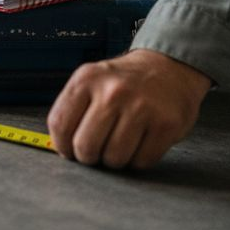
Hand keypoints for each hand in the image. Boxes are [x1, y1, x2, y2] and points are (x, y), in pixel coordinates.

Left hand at [47, 49, 210, 169]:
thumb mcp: (91, 81)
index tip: (69, 151)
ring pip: (114, 158)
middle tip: (96, 151)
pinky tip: (139, 144)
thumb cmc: (123, 82)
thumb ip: (72, 109)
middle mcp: (113, 92)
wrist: (169, 67)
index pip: (59, 125)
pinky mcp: (166, 125)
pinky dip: (137, 160)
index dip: (62, 146)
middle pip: (85, 146)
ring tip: (119, 145)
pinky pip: (141, 161)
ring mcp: (141, 108)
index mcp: (86, 79)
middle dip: (88, 157)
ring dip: (114, 160)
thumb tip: (60, 147)